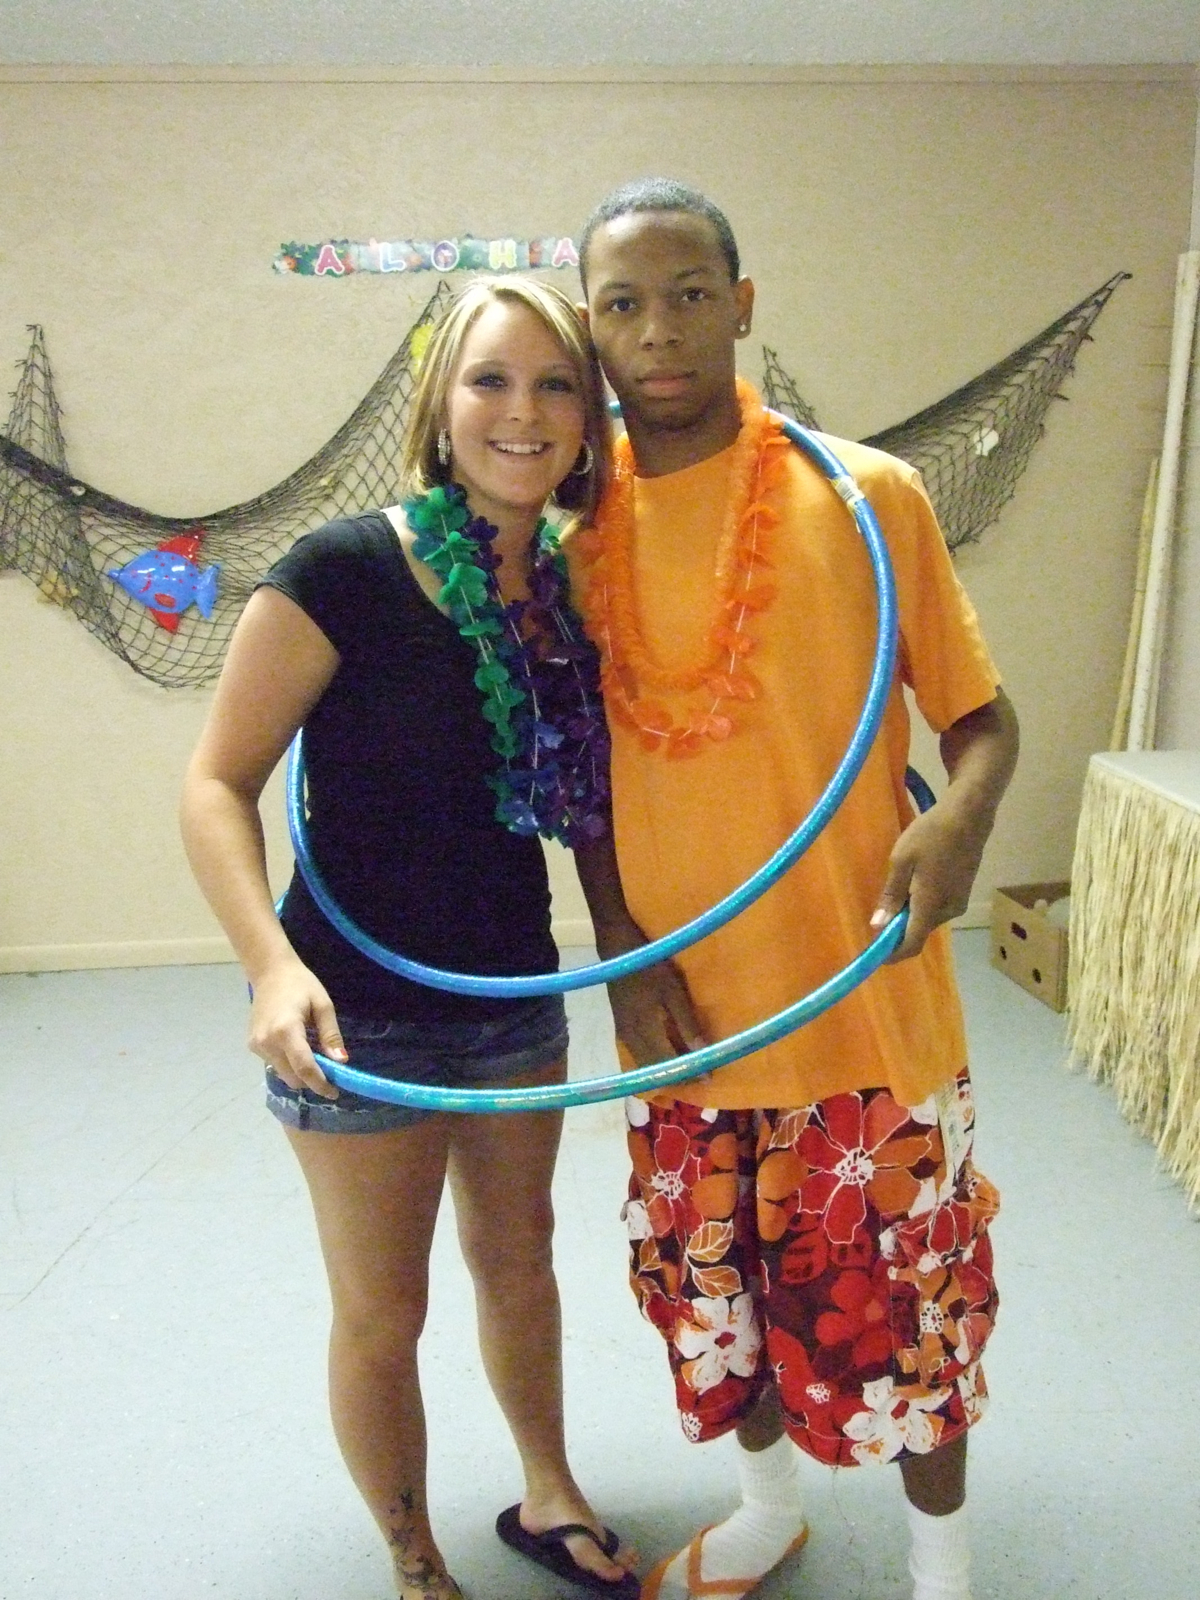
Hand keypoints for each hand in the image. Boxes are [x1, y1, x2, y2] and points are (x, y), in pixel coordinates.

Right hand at [247, 956, 346, 1096]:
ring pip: (282, 1074)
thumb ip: (331, 1035)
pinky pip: (274, 1064)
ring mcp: (256, 1046)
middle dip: (311, 1081)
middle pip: (292, 1077)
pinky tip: (296, 1048)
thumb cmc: (301, 984)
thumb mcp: (323, 1005)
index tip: (335, 1092)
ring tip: (314, 1058)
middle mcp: (267, 1042)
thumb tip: (341, 1061)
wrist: (270, 972)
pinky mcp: (252, 1046)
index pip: (304, 1068)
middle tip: (329, 1073)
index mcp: (286, 1031)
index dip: (320, 1084)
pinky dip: (288, 1064)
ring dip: (299, 1073)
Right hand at [605, 952, 708, 1068]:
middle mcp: (631, 1039)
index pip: (668, 1064)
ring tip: (684, 1069)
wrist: (617, 950)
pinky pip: (637, 1054)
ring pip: (644, 1064)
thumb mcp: (673, 992)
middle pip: (654, 1069)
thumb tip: (702, 1051)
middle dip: (676, 1077)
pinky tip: (664, 1055)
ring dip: (663, 1071)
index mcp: (646, 1031)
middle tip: (698, 1076)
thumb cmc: (650, 967)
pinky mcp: (620, 1028)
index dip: (687, 1074)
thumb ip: (687, 1023)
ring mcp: (623, 1034)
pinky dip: (653, 1061)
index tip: (707, 1078)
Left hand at [870, 792, 990, 961]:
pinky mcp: (963, 892)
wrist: (968, 814)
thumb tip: (879, 926)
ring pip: (928, 918)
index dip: (893, 954)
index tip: (875, 953)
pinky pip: (937, 907)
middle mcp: (948, 911)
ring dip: (910, 912)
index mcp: (930, 906)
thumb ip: (891, 895)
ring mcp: (959, 902)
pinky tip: (916, 878)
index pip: (911, 945)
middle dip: (898, 927)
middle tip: (881, 905)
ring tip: (900, 882)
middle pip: (919, 932)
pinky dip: (922, 902)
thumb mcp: (902, 861)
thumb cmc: (931, 834)